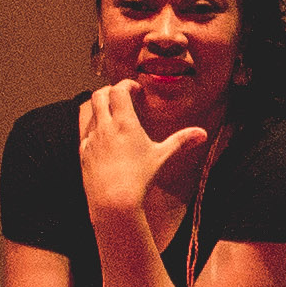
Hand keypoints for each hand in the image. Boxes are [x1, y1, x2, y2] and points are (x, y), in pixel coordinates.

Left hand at [78, 80, 209, 220]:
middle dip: (109, 91)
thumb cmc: (139, 179)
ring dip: (101, 110)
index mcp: (124, 122)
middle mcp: (105, 126)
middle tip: (121, 97)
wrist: (114, 201)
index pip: (119, 90)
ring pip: (91, 113)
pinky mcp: (83, 153)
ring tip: (114, 117)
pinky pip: (86, 134)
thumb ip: (181, 141)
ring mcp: (91, 139)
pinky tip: (104, 138)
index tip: (136, 89)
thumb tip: (202, 134)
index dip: (127, 85)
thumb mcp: (162, 157)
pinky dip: (94, 130)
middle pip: (99, 95)